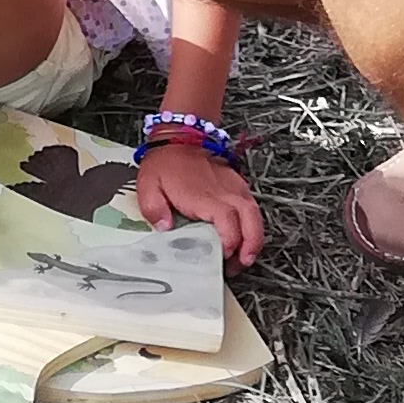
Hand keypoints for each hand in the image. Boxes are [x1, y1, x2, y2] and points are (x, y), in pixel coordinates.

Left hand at [132, 140, 264, 267]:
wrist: (180, 138)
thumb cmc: (165, 163)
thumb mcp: (148, 185)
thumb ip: (154, 209)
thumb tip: (165, 228)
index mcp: (203, 195)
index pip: (226, 219)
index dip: (230, 240)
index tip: (225, 255)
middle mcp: (224, 192)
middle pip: (250, 219)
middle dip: (250, 244)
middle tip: (241, 263)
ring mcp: (234, 188)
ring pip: (255, 214)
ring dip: (254, 238)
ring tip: (244, 257)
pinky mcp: (238, 186)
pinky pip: (252, 207)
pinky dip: (252, 225)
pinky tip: (243, 238)